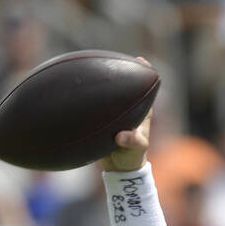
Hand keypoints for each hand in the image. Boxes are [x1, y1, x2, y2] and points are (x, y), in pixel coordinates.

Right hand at [101, 57, 152, 171]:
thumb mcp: (135, 149)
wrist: (120, 169)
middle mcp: (130, 110)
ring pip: (111, 95)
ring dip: (104, 84)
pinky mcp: (105, 121)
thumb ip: (130, 141)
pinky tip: (78, 90)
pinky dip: (91, 99)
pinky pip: (98, 107)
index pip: (146, 89)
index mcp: (142, 112)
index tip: (141, 59)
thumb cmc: (132, 157)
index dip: (146, 73)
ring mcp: (117, 115)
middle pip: (128, 87)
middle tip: (113, 57)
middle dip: (122, 71)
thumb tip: (120, 136)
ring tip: (92, 67)